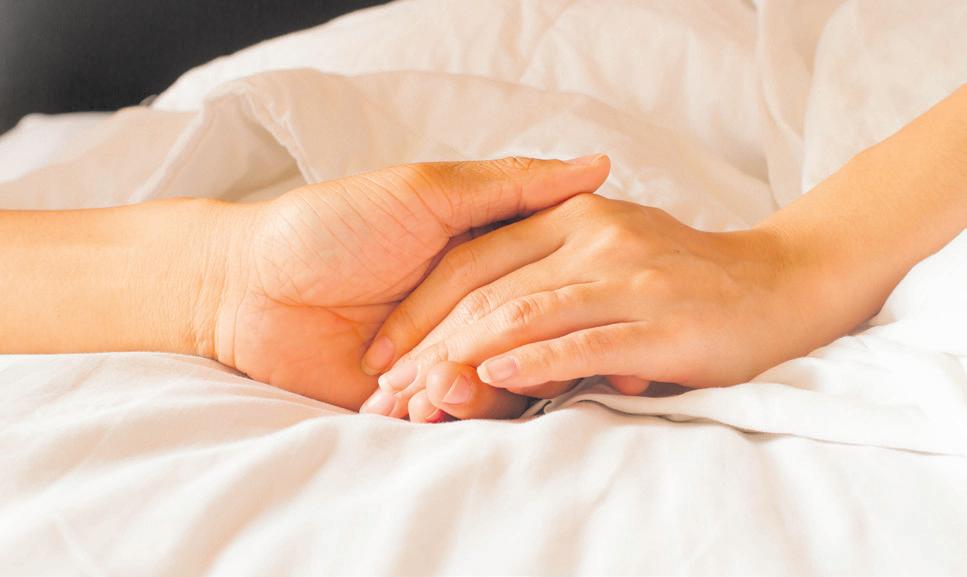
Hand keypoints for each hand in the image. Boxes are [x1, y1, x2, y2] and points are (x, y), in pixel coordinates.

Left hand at [210, 156, 610, 410]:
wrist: (247, 288)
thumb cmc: (332, 225)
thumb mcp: (425, 191)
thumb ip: (510, 186)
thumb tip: (598, 165)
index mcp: (485, 250)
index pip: (551, 273)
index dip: (575, 290)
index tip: (605, 302)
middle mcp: (474, 303)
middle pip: (531, 335)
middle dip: (520, 349)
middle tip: (501, 354)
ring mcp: (447, 351)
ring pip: (501, 379)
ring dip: (478, 383)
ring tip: (441, 382)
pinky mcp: (417, 396)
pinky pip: (456, 413)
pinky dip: (447, 411)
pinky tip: (420, 403)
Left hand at [360, 193, 828, 420]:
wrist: (785, 281)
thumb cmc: (690, 269)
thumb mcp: (611, 239)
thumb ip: (549, 254)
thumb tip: (487, 303)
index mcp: (570, 215)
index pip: (476, 260)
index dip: (424, 307)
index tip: (387, 353)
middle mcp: (594, 237)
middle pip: (490, 292)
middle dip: (432, 344)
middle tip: (391, 388)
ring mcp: (628, 277)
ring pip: (525, 314)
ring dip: (465, 358)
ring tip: (423, 394)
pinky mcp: (661, 321)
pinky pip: (584, 340)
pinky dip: (534, 359)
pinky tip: (495, 377)